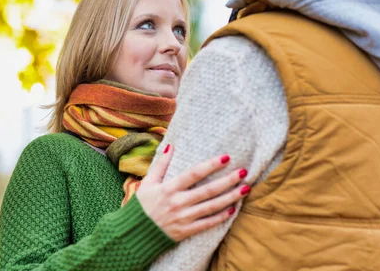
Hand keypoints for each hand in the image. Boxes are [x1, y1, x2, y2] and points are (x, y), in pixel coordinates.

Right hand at [135, 144, 249, 241]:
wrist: (133, 233)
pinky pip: (207, 224)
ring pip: (212, 207)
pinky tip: (233, 209)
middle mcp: (178, 203)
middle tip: (244, 172)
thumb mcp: (148, 182)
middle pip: (208, 190)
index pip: (194, 174)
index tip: (226, 157)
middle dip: (228, 181)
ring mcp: (183, 218)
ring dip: (230, 197)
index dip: (211, 165)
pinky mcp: (186, 231)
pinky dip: (221, 217)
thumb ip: (160, 164)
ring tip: (245, 189)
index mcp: (169, 188)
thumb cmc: (141, 205)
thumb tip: (170, 146)